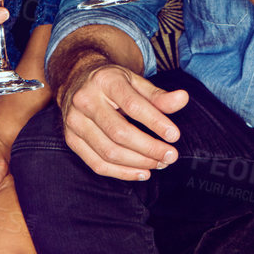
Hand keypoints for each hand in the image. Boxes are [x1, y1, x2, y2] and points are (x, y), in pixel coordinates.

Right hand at [58, 59, 189, 179]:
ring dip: (138, 163)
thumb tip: (183, 99)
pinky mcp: (71, 139)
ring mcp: (74, 122)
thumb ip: (158, 95)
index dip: (155, 122)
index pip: (133, 106)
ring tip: (159, 164)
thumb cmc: (113, 83)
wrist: (77, 80)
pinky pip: (96, 164)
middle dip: (149, 148)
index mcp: (105, 81)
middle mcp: (85, 101)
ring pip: (108, 152)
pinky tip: (142, 172)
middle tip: (170, 156)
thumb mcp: (135, 82)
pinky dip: (121, 173)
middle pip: (119, 133)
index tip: (174, 136)